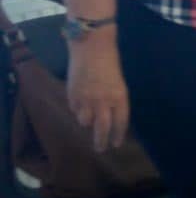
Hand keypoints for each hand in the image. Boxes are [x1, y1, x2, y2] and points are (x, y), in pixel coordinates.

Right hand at [67, 37, 127, 151]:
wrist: (92, 48)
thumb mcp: (118, 83)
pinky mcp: (72, 95)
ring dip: (87, 122)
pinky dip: (77, 110)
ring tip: (89, 119)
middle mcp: (103, 101)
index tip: (116, 144)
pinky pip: (74, 109)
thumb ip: (114, 100)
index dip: (118, 135)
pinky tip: (80, 103)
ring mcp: (86, 99)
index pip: (120, 122)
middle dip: (101, 141)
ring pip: (85, 121)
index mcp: (120, 97)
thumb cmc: (109, 63)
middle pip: (102, 128)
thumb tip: (110, 117)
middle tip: (100, 149)